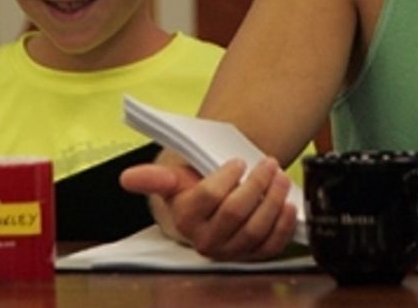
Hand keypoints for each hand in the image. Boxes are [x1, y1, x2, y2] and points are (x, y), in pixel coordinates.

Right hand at [120, 153, 297, 259]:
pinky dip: (284, 224)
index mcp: (185, 220)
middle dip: (257, 184)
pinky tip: (289, 204)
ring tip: (281, 177)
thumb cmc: (192, 189)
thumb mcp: (173, 180)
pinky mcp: (252, 255)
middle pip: (236, 212)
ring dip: (274, 200)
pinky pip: (272, 244)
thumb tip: (127, 177)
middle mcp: (206, 241)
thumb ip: (153, 178)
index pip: (210, 198)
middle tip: (268, 163)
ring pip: (256, 228)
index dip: (228, 177)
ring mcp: (231, 251)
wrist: (207, 208)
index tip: (237, 162)